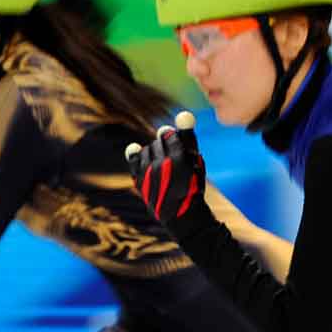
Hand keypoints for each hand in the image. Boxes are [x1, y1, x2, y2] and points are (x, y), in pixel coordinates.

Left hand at [125, 110, 209, 238]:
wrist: (182, 217)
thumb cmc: (193, 188)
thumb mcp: (197, 164)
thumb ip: (189, 139)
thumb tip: (183, 115)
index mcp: (180, 160)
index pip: (171, 135)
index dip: (174, 137)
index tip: (176, 140)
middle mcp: (163, 165)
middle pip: (159, 140)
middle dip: (165, 143)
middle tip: (171, 153)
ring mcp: (149, 173)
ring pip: (147, 149)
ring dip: (154, 150)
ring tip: (162, 160)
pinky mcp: (139, 180)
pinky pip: (134, 159)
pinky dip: (136, 153)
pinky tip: (137, 150)